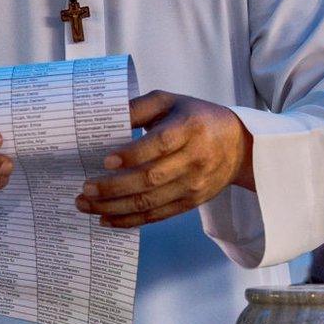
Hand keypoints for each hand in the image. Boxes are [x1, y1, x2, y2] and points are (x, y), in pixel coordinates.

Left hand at [74, 90, 253, 227]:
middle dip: (114, 187)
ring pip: (150, 202)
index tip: (107, 160)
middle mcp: (194, 159)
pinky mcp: (190, 202)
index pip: (160, 144)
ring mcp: (193, 185)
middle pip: (151, 179)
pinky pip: (157, 216)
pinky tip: (106, 219)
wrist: (238, 146)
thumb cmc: (196, 118)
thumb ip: (139, 107)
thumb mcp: (170, 102)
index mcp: (190, 128)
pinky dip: (129, 221)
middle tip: (85, 189)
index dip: (133, 154)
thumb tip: (105, 119)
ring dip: (114, 207)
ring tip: (86, 206)